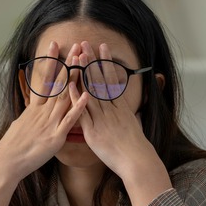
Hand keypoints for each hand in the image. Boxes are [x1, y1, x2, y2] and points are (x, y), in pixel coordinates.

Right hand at [0, 41, 88, 182]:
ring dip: (76, 78)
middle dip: (68, 63)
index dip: (50, 61)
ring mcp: (49, 123)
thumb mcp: (21, 124)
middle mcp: (42, 112)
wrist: (7, 162)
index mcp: (34, 108)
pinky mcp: (55, 137)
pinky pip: (69, 120)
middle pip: (58, 83)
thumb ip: (31, 115)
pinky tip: (86, 95)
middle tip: (76, 45)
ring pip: (65, 96)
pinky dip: (78, 107)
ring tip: (84, 61)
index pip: (44, 79)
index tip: (55, 45)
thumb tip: (32, 108)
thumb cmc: (13, 147)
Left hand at [76, 41, 153, 177]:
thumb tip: (131, 110)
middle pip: (100, 80)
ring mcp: (101, 119)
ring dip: (84, 73)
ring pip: (91, 92)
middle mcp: (111, 109)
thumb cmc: (136, 147)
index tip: (102, 48)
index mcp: (121, 107)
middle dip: (92, 61)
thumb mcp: (135, 125)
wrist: (136, 161)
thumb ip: (130, 115)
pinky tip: (69, 85)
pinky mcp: (93, 131)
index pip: (112, 79)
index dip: (105, 63)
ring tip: (78, 56)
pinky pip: (82, 112)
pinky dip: (76, 98)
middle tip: (86, 44)